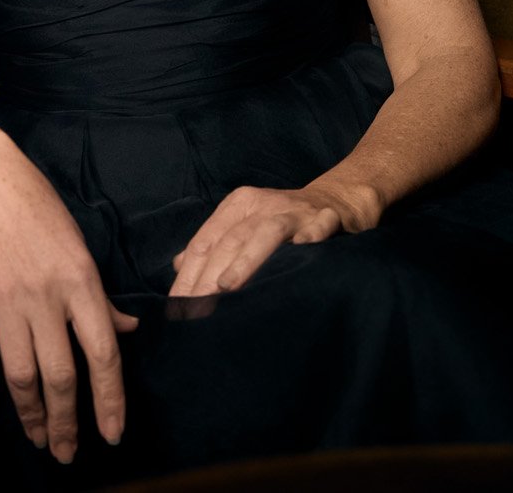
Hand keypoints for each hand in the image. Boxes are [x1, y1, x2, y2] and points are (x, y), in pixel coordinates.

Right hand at [0, 135, 137, 463]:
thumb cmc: (36, 206)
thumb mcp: (80, 245)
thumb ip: (100, 296)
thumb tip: (129, 330)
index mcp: (80, 281)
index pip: (103, 353)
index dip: (110, 400)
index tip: (112, 434)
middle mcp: (45, 296)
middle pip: (61, 374)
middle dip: (67, 422)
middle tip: (67, 452)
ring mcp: (5, 302)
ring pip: (21, 375)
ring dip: (32, 415)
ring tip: (39, 439)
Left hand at [168, 181, 375, 297]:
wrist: (335, 202)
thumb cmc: (283, 222)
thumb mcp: (245, 225)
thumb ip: (214, 244)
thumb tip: (178, 266)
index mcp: (239, 205)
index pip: (206, 241)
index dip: (188, 273)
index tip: (176, 305)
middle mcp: (263, 205)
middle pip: (229, 241)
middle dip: (207, 278)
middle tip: (194, 310)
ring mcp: (294, 211)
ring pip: (265, 233)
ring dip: (245, 261)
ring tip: (225, 287)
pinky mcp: (325, 218)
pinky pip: (317, 227)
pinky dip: (311, 236)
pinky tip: (303, 247)